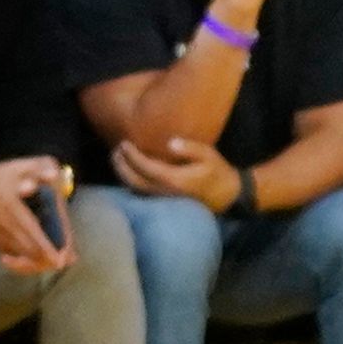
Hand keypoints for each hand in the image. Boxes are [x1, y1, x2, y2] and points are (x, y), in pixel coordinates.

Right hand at [0, 158, 72, 274]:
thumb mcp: (15, 167)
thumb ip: (37, 169)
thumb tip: (54, 174)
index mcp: (16, 216)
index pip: (36, 242)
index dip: (52, 253)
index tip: (67, 258)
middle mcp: (10, 234)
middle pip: (34, 258)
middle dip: (52, 260)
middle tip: (68, 257)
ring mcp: (2, 242)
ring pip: (24, 262)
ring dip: (41, 263)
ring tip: (56, 258)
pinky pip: (16, 260)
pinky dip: (29, 262)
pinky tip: (39, 256)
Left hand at [112, 135, 240, 208]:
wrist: (227, 195)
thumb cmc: (217, 172)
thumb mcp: (208, 155)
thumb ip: (190, 148)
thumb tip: (170, 143)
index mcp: (173, 179)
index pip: (144, 167)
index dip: (131, 155)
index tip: (124, 142)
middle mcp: (164, 191)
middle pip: (134, 180)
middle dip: (121, 165)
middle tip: (115, 150)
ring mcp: (163, 198)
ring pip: (135, 189)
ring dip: (123, 174)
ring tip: (117, 159)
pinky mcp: (164, 201)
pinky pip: (141, 192)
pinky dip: (130, 181)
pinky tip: (128, 171)